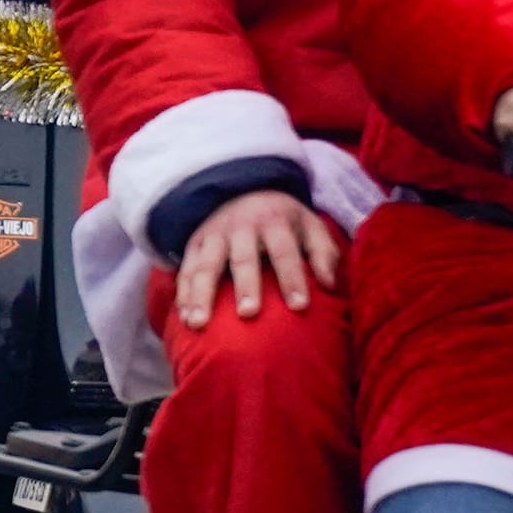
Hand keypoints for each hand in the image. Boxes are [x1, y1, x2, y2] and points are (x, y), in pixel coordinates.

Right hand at [177, 188, 343, 327]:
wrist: (241, 188)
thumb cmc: (283, 220)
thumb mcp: (310, 225)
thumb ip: (324, 252)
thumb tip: (329, 284)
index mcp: (274, 221)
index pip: (285, 251)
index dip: (293, 278)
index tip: (300, 307)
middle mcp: (241, 226)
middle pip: (243, 259)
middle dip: (246, 286)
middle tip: (249, 314)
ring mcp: (213, 235)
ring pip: (206, 266)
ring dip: (201, 295)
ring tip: (198, 324)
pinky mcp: (194, 243)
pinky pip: (185, 270)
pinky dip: (183, 294)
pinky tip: (184, 318)